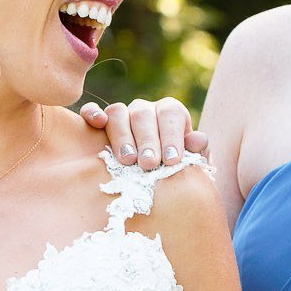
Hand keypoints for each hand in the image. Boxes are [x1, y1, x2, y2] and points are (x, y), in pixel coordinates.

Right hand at [79, 97, 206, 171]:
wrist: (157, 181)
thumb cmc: (175, 171)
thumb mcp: (191, 163)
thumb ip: (196, 151)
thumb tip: (198, 140)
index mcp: (170, 113)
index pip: (170, 114)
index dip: (171, 136)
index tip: (172, 160)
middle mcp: (145, 109)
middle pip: (143, 115)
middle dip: (147, 140)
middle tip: (149, 164)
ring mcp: (122, 114)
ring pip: (118, 113)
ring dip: (122, 136)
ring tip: (127, 160)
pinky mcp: (100, 122)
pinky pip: (92, 110)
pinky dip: (92, 113)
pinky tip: (98, 124)